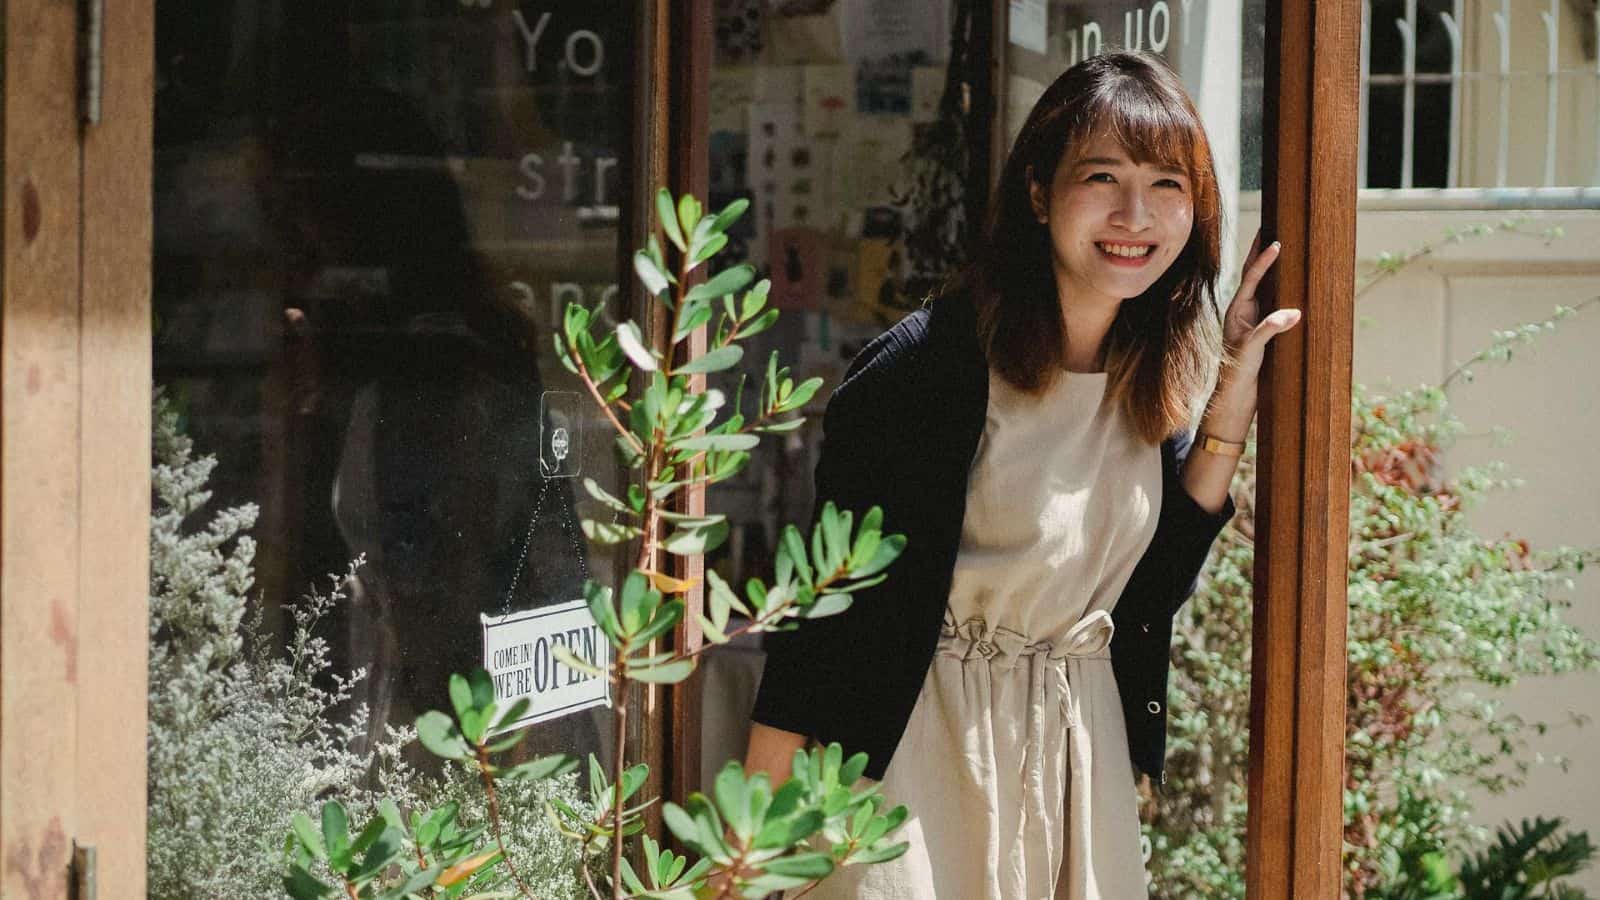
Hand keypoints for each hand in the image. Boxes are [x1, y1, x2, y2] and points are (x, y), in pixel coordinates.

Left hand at [1222, 232, 1301, 376]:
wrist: (1235, 397)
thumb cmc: (1237, 373)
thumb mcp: (1252, 349)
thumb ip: (1269, 329)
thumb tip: (1294, 312)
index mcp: (1236, 311)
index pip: (1251, 278)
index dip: (1263, 260)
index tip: (1275, 242)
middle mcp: (1244, 312)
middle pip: (1256, 276)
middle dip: (1263, 254)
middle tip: (1272, 230)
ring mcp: (1254, 320)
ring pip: (1266, 289)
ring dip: (1275, 269)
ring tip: (1284, 248)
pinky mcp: (1264, 331)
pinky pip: (1276, 304)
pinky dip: (1284, 291)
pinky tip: (1294, 285)